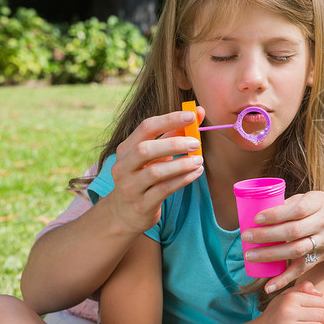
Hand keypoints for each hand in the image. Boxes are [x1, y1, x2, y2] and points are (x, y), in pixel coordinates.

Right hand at [106, 108, 205, 233]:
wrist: (126, 213)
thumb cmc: (145, 175)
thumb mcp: (156, 154)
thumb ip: (175, 132)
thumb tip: (199, 111)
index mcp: (126, 149)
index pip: (146, 127)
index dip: (169, 119)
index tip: (192, 115)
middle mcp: (123, 166)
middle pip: (145, 149)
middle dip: (173, 144)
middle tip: (196, 143)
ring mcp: (130, 187)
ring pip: (154, 172)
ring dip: (180, 164)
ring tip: (199, 160)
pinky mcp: (141, 205)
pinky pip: (163, 190)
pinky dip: (182, 180)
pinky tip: (196, 173)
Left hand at [240, 191, 323, 290]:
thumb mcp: (316, 197)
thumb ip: (293, 203)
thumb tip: (263, 208)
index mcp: (320, 203)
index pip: (297, 209)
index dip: (276, 214)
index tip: (257, 218)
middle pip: (293, 232)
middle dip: (267, 236)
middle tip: (246, 237)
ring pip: (296, 251)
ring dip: (271, 255)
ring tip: (250, 255)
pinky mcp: (322, 257)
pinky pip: (302, 269)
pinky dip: (285, 279)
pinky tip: (269, 287)